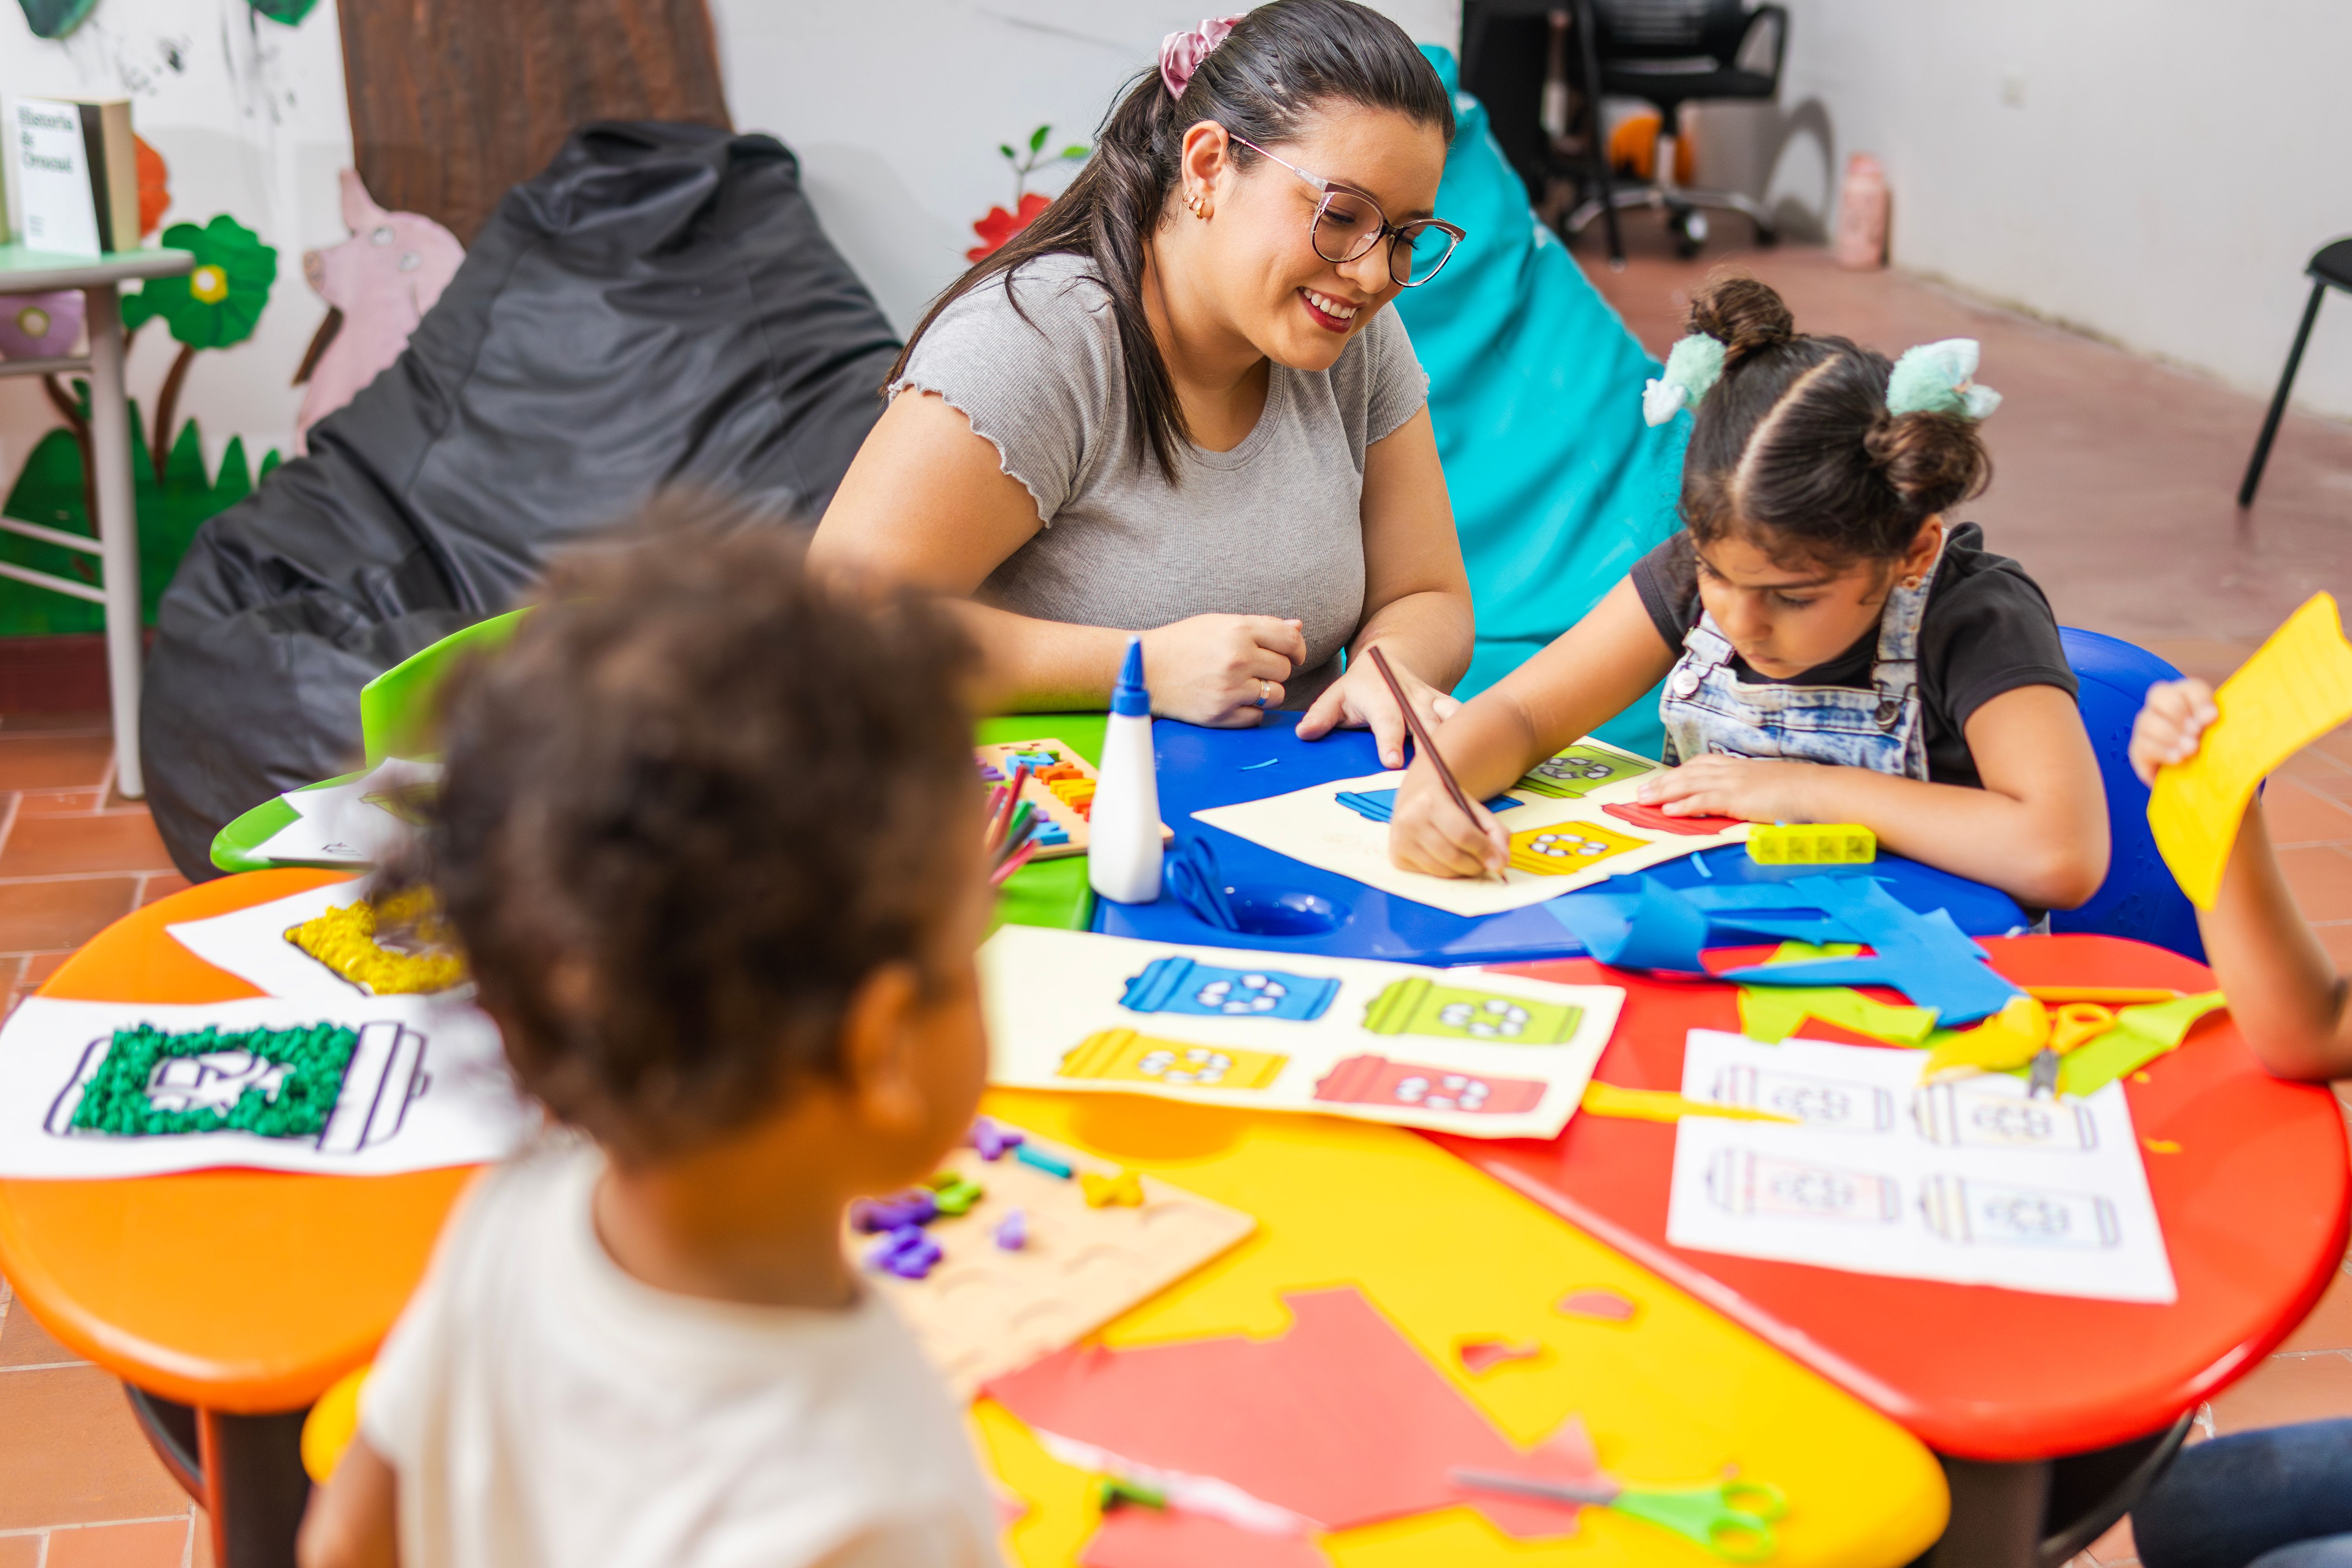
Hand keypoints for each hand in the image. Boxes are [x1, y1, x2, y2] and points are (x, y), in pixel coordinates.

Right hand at [1139, 615, 1307, 726]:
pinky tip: (1232, 700)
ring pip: (1276, 695)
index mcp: (1239, 630)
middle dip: (1274, 670)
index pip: (1291, 640)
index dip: (1297, 649)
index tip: (1293, 655)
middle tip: (1253, 669)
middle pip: (1285, 669)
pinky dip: (1249, 711)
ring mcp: (1230, 688)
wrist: (1146, 669)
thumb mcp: (1219, 623)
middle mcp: (1238, 658)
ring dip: (1265, 692)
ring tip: (1242, 685)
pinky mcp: (1221, 713)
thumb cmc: (1182, 643)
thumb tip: (1298, 627)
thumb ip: (1260, 626)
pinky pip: (1257, 716)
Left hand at [1296, 646, 1461, 767]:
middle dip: (1429, 748)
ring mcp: (1433, 701)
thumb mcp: (1336, 696)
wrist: (1391, 661)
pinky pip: (1464, 720)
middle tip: (1431, 775)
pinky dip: (1471, 736)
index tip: (1393, 763)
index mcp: (1382, 695)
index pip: (1387, 720)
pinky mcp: (1448, 706)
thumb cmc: (1360, 687)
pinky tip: (1474, 760)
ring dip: (1454, 741)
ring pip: (1449, 720)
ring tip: (1455, 768)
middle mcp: (1411, 697)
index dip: (1391, 741)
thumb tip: (1305, 733)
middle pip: (1424, 723)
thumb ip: (1321, 715)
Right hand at [1388, 754, 1508, 877]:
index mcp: (1430, 800)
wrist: (1415, 795)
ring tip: (1470, 862)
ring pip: (1441, 870)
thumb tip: (1502, 861)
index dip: (1484, 851)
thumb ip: (1495, 831)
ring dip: (1463, 872)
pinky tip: (1448, 860)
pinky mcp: (1396, 856)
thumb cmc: (1447, 802)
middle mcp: (1409, 819)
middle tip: (1486, 864)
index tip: (1500, 862)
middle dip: (1476, 865)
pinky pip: (1429, 874)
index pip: (1462, 834)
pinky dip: (1445, 873)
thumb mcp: (1474, 807)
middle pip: (1452, 856)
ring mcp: (1400, 840)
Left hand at [1635, 753, 1816, 822]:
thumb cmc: (1798, 791)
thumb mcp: (1769, 786)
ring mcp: (1733, 783)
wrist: (1815, 789)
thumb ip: (1751, 791)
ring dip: (1664, 793)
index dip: (1679, 772)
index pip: (1702, 765)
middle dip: (1663, 783)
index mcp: (1740, 767)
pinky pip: (1703, 801)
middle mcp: (1732, 771)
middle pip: (1689, 773)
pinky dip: (1683, 805)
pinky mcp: (1736, 798)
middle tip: (1641, 792)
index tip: (1663, 780)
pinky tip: (1668, 811)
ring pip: (1690, 785)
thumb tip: (1743, 801)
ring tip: (1644, 801)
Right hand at [2130, 678, 2218, 784]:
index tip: (2212, 718)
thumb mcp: (2225, 737)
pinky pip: (2143, 745)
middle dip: (2179, 714)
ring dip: (2170, 734)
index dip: (2199, 700)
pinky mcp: (2138, 750)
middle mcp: (2162, 707)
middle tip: (2197, 732)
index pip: (2190, 688)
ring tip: (2190, 749)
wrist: (2201, 783)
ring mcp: (2146, 727)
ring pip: (2148, 720)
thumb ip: (2225, 726)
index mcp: (2187, 698)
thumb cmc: (2216, 754)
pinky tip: (2178, 759)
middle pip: (2160, 694)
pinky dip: (2161, 751)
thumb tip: (2220, 719)